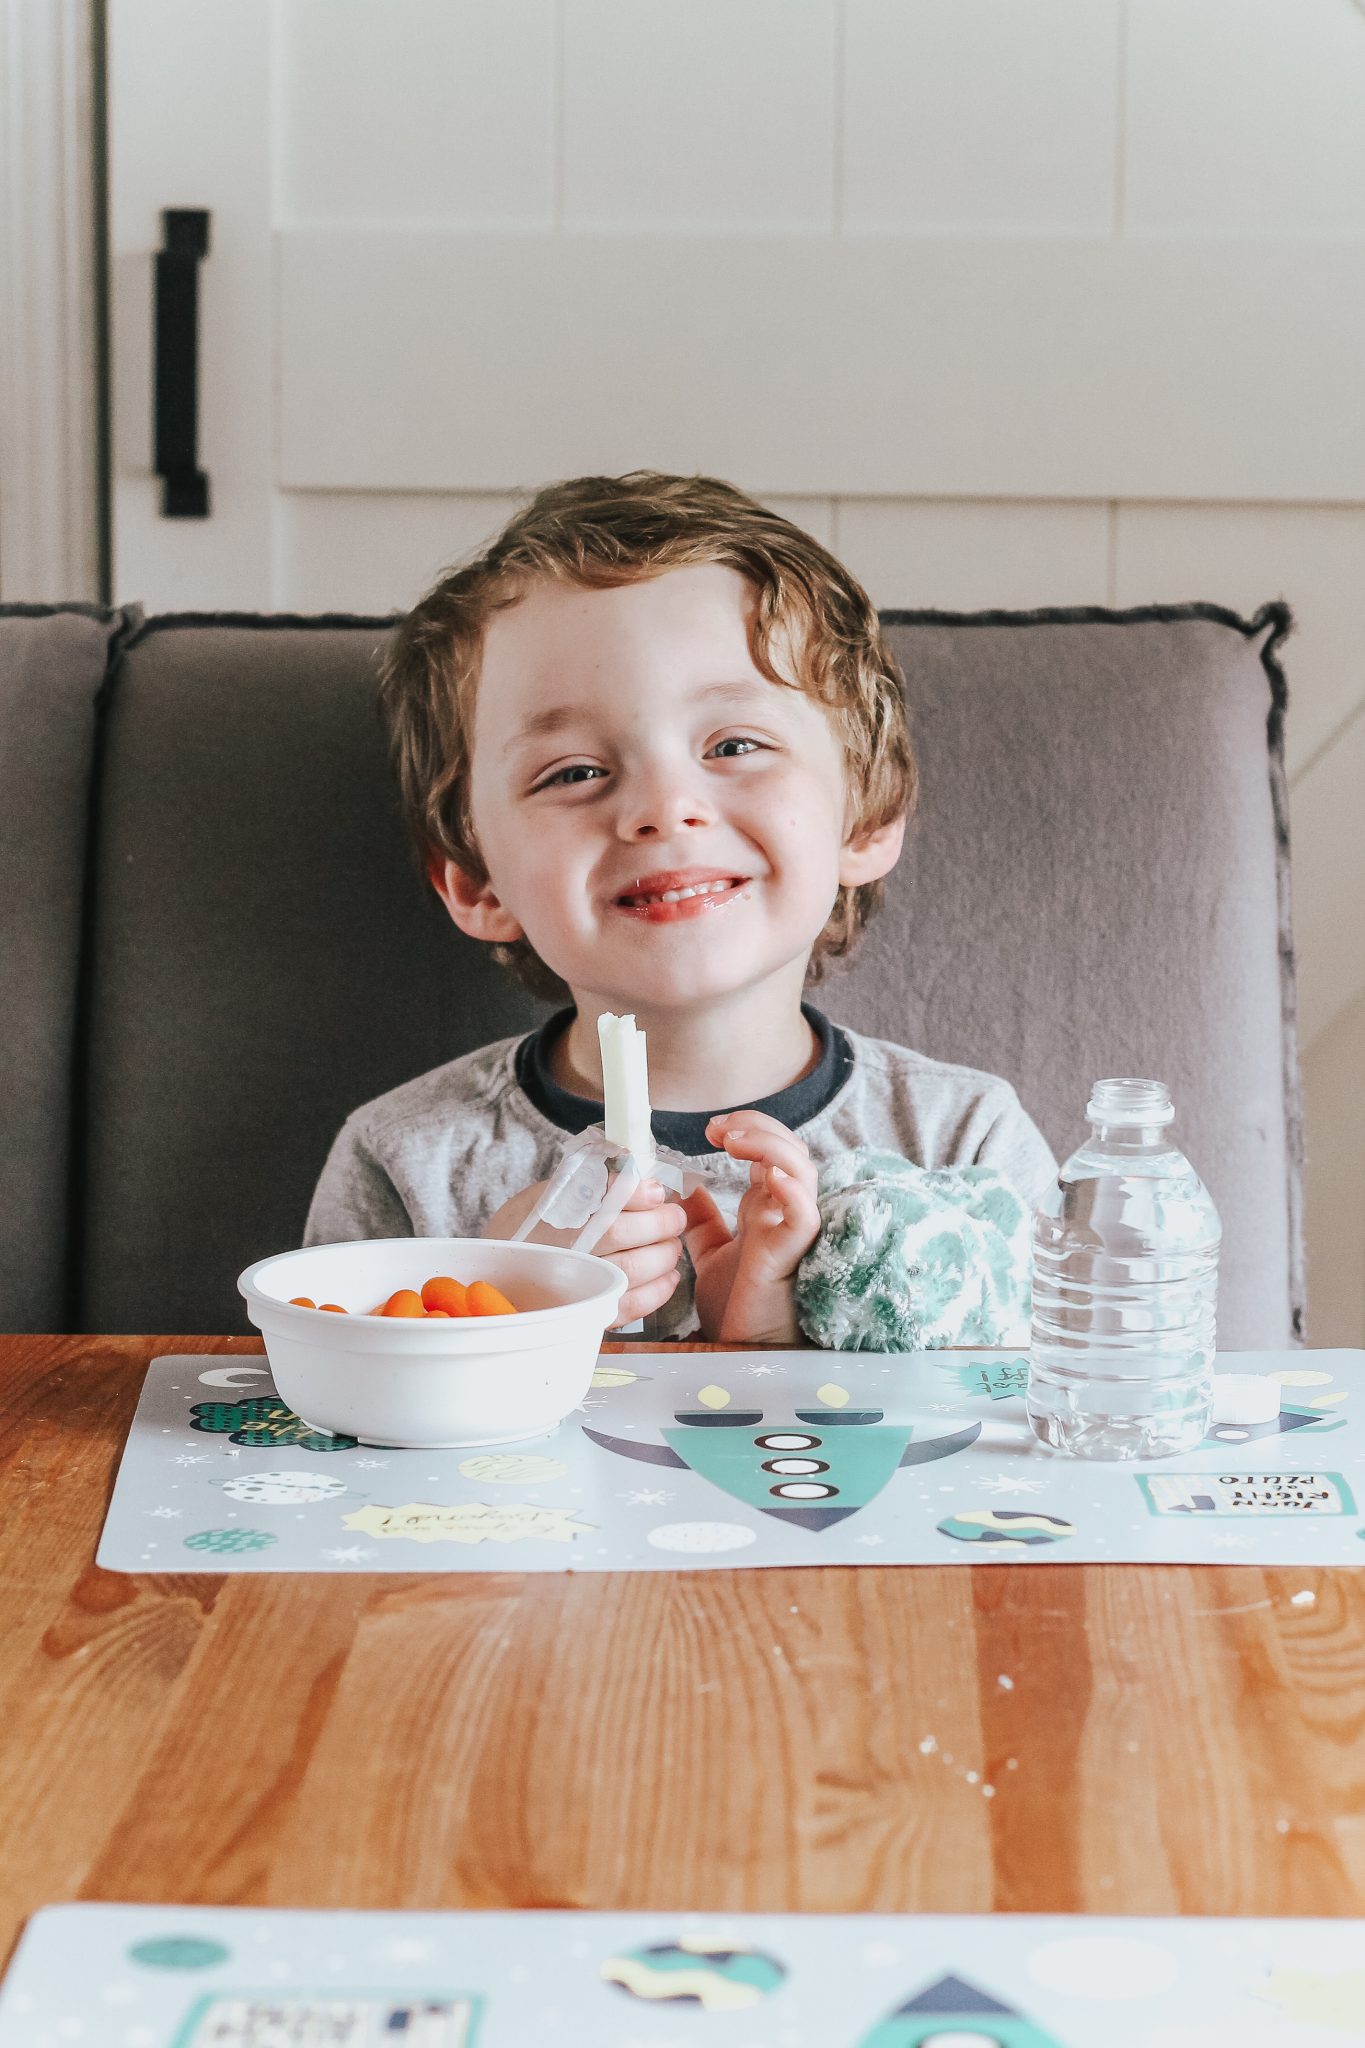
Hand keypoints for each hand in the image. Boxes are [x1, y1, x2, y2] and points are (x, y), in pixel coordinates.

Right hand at [482, 1174, 686, 1328]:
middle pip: (626, 1233)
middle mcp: (566, 1247)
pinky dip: (658, 1291)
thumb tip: (634, 1164)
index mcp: (556, 1211)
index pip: (607, 1195)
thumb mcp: (547, 1193)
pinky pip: (630, 1305)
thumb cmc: (526, 1228)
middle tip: (674, 1216)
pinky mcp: (586, 1310)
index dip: (641, 1192)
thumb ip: (589, 1180)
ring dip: (665, 1254)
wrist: (494, 1274)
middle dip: (663, 1222)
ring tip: (670, 1244)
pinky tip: (668, 1276)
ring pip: (634, 1270)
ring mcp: (576, 1282)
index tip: (658, 1190)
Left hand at [681, 1111, 821, 1343]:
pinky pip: (805, 1217)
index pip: (771, 1151)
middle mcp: (782, 1213)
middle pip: (791, 1151)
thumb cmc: (737, 1306)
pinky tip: (769, 1179)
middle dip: (758, 1128)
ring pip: (803, 1173)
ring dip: (771, 1147)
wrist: (740, 1349)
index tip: (712, 1130)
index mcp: (766, 1208)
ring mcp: (790, 1232)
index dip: (748, 1129)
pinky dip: (793, 1192)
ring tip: (734, 1142)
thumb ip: (704, 1222)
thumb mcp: (711, 1254)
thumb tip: (688, 1189)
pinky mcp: (791, 1256)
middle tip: (718, 1129)